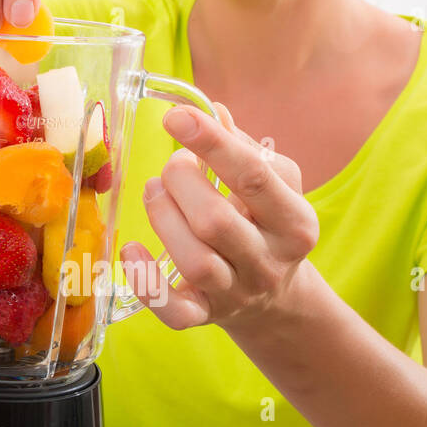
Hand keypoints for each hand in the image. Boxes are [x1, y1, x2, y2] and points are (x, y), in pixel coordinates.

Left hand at [120, 102, 320, 332]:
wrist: (276, 300)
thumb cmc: (264, 225)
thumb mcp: (272, 187)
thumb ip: (243, 148)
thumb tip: (211, 110)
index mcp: (295, 222)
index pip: (254, 177)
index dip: (211, 143)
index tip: (175, 116)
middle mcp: (269, 262)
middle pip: (215, 222)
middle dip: (180, 183)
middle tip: (171, 167)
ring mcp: (236, 294)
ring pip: (194, 261)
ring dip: (162, 218)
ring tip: (154, 193)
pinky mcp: (204, 316)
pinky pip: (173, 311)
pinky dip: (146, 282)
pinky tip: (132, 250)